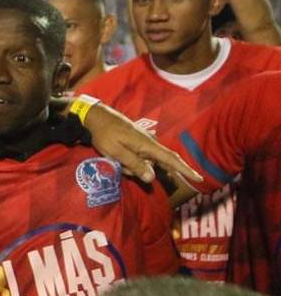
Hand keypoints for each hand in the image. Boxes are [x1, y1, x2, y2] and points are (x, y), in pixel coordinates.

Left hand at [83, 103, 203, 184]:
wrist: (96, 116)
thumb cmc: (104, 134)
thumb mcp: (116, 151)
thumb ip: (134, 164)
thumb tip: (152, 178)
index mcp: (147, 145)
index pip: (171, 159)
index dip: (185, 170)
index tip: (199, 179)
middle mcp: (149, 142)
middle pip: (157, 163)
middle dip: (143, 169)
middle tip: (121, 162)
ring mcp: (144, 141)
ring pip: (145, 162)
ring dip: (131, 165)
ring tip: (113, 157)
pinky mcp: (137, 141)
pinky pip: (139, 156)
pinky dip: (129, 160)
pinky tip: (116, 156)